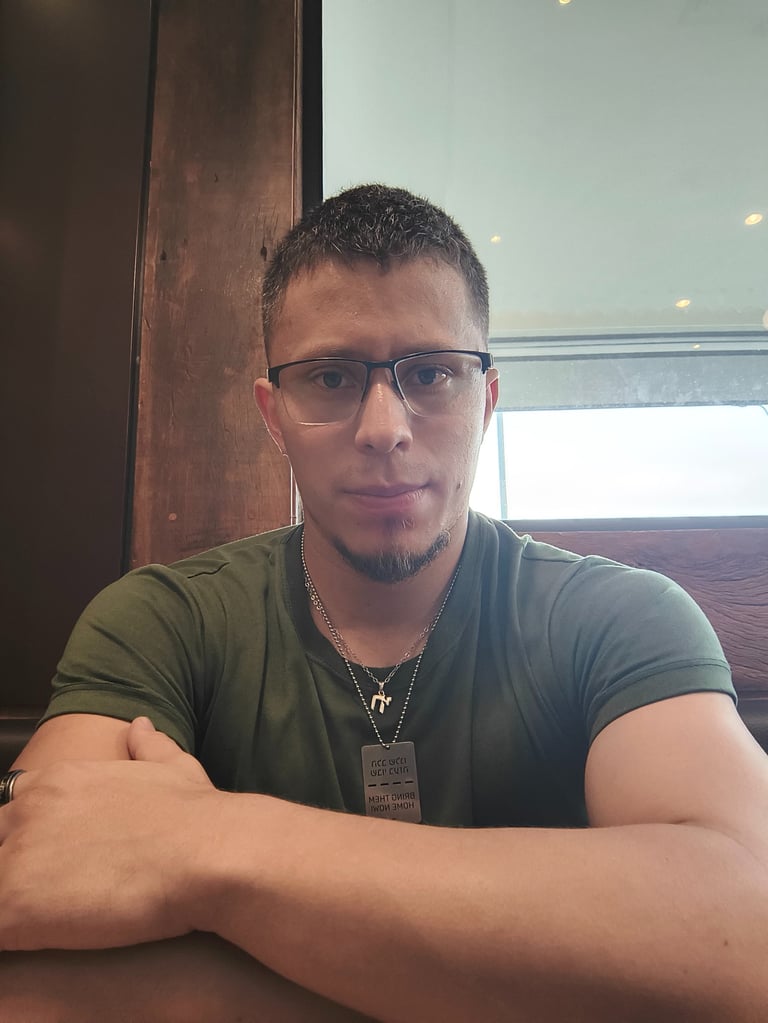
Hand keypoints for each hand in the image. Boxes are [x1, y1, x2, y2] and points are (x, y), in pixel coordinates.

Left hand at [0, 718, 221, 951]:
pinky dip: (13, 938)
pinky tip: (44, 945)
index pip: (11, 812)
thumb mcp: (173, 765)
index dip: (27, 841)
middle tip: (54, 896)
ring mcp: (19, 856)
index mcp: (59, 780)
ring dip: (13, 902)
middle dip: (16, 870)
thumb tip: (140, 725)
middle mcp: (31, 810)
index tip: (52, 864)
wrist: (206, 851)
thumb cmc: (195, 815)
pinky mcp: (16, 905)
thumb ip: (149, 745)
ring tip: (49, 922)